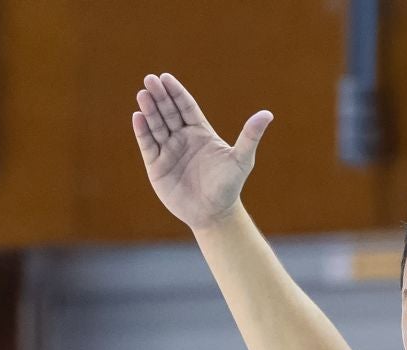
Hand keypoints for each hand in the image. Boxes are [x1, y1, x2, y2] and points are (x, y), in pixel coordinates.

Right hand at [132, 73, 272, 229]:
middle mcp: (182, 138)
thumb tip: (268, 114)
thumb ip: (250, 136)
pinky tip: (138, 117)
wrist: (214, 214)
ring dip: (149, 110)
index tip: (166, 78)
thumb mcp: (242, 160)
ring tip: (142, 94)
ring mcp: (169, 151)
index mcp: (201, 132)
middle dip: (159, 97)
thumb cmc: (229, 186)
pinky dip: (143, 132)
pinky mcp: (157, 166)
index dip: (176, 92)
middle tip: (149, 80)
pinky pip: (148, 145)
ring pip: (156, 126)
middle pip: (169, 112)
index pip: (186, 107)